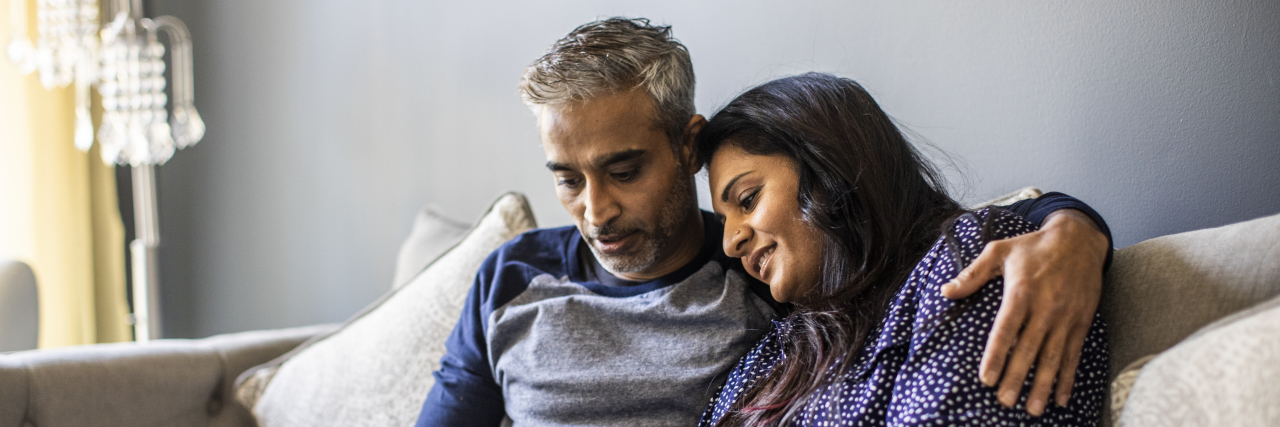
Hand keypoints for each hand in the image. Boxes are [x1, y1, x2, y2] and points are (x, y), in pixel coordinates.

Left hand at [940, 209, 1107, 415]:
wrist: (1078, 239)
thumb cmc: (1031, 246)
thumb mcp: (999, 251)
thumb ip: (972, 273)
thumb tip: (945, 291)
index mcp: (1021, 291)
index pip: (1005, 329)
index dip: (996, 355)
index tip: (986, 378)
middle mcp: (1045, 307)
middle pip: (1028, 348)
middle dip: (1016, 378)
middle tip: (1004, 401)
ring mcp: (1065, 317)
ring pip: (1052, 357)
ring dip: (1042, 385)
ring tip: (1031, 409)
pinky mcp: (1081, 322)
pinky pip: (1073, 355)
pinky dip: (1067, 379)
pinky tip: (1060, 399)